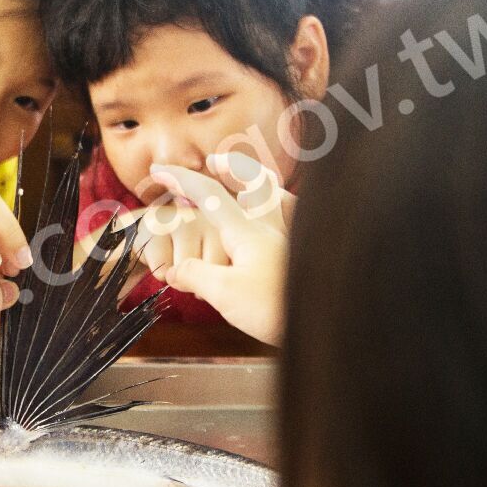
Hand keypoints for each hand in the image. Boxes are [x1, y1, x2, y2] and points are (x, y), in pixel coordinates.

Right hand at [148, 153, 294, 345]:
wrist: (327, 324)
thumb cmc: (275, 309)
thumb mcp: (224, 294)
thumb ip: (195, 275)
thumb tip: (176, 270)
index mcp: (245, 231)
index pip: (208, 194)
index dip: (180, 179)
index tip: (159, 170)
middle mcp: (269, 228)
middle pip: (253, 180)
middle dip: (230, 166)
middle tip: (213, 162)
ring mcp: (287, 241)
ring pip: (277, 196)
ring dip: (258, 183)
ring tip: (243, 184)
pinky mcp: (298, 258)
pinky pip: (291, 220)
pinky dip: (283, 209)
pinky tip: (275, 223)